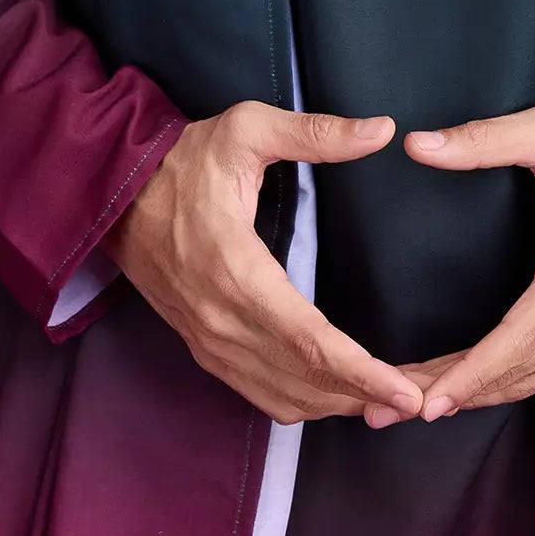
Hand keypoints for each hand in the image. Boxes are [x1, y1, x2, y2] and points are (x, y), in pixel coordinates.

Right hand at [104, 101, 425, 426]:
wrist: (112, 193)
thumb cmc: (185, 159)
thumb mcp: (248, 128)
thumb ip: (316, 133)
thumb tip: (382, 130)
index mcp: (236, 271)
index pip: (309, 340)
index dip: (363, 372)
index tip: (407, 392)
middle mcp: (221, 321)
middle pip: (304, 380)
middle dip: (366, 397)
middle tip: (422, 401)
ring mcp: (208, 341)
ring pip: (282, 396)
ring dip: (338, 406)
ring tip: (391, 404)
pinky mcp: (202, 347)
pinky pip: (258, 393)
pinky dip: (302, 403)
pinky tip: (336, 398)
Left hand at [378, 104, 534, 423]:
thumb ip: (483, 140)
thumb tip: (417, 145)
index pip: (520, 336)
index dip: (472, 372)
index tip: (428, 400)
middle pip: (520, 368)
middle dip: (457, 390)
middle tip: (393, 408)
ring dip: (478, 393)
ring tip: (419, 403)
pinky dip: (509, 384)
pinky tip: (471, 388)